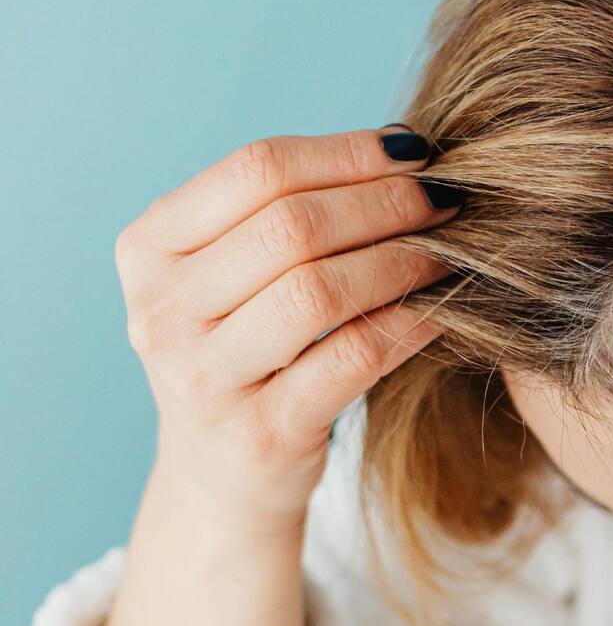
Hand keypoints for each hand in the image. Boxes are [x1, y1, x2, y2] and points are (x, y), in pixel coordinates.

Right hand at [114, 125, 461, 532]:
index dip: (348, 153)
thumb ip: (288, 213)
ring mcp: (204, 377)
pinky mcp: (261, 433)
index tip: (416, 151)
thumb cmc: (247, 354)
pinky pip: (354, 356)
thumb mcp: (234, 278)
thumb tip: (402, 147)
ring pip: (320, 290)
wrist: (221, 478)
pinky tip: (443, 308)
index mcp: (149, 248)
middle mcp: (160, 310)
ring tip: (450, 251)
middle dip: (387, 203)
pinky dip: (410, 322)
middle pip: (292, 226)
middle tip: (449, 201)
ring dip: (402, 260)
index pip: (257, 169)